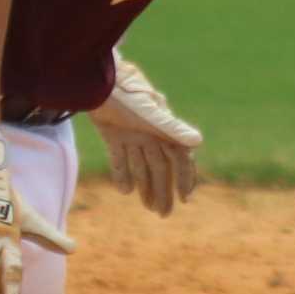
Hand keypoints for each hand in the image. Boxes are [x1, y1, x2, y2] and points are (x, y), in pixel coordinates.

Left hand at [90, 56, 201, 215]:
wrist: (96, 79)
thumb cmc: (126, 92)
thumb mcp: (149, 112)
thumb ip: (171, 127)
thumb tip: (199, 141)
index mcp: (163, 129)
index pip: (179, 159)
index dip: (184, 178)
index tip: (185, 198)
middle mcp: (150, 133)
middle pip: (160, 168)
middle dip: (163, 190)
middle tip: (164, 214)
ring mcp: (131, 134)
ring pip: (141, 166)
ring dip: (145, 186)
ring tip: (149, 207)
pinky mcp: (112, 133)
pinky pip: (120, 158)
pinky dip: (123, 173)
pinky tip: (125, 191)